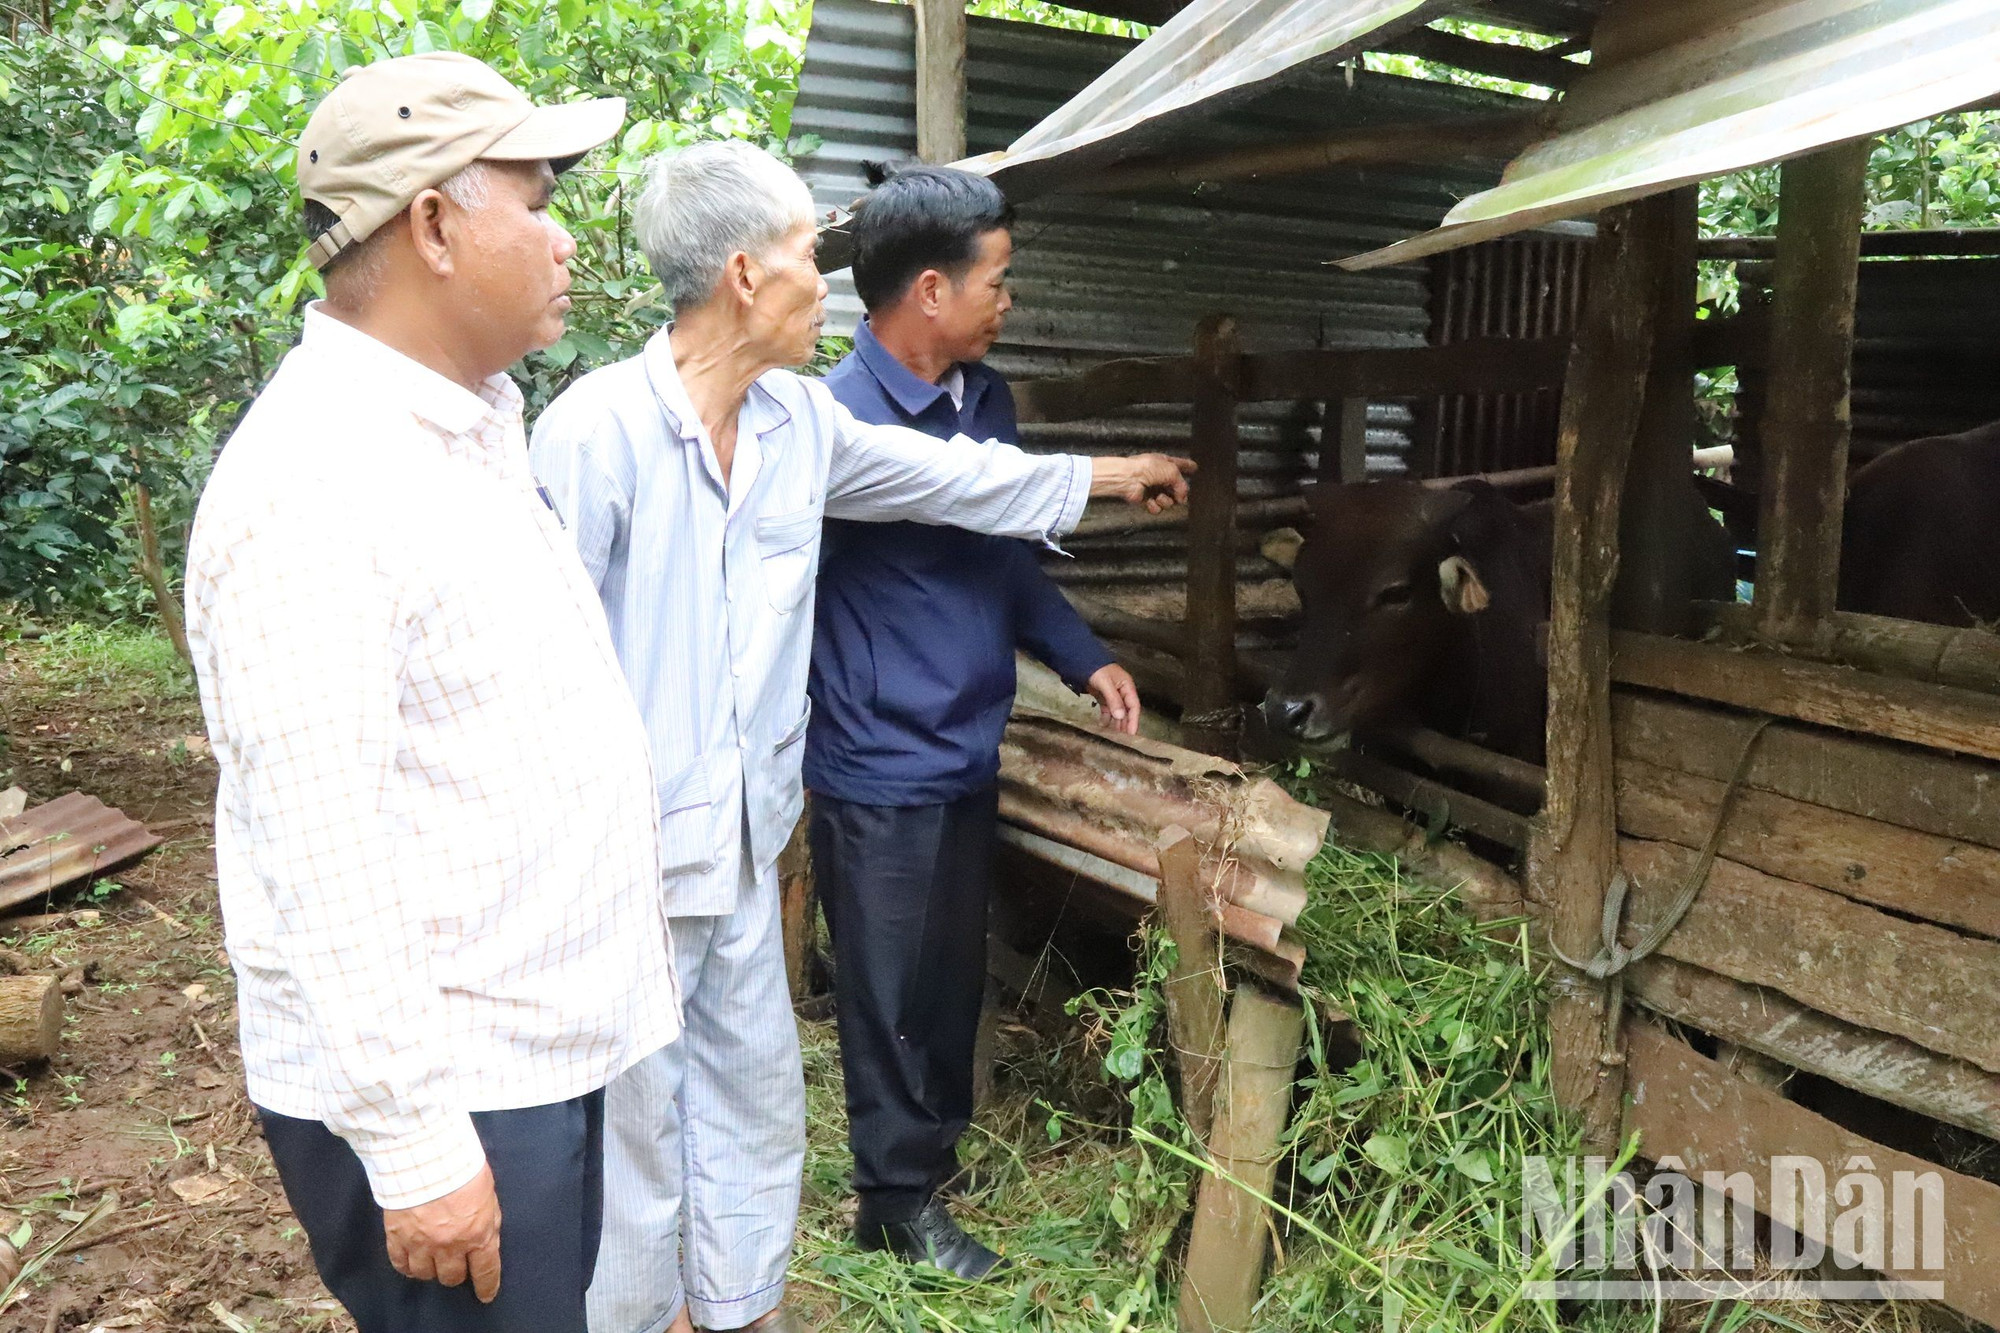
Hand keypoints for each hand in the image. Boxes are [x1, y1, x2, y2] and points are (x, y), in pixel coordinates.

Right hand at [383, 1164, 502, 1302]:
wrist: (425, 1153)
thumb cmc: (461, 1167)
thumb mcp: (488, 1193)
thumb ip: (487, 1219)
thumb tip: (486, 1236)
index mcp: (478, 1234)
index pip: (486, 1271)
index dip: (486, 1286)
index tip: (485, 1295)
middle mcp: (450, 1245)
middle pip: (452, 1277)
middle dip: (457, 1274)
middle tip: (456, 1265)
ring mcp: (421, 1244)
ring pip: (425, 1275)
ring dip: (431, 1270)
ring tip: (433, 1260)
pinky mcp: (397, 1237)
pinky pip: (400, 1264)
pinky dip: (407, 1266)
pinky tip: (411, 1262)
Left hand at [1087, 663, 1140, 734]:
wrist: (1082, 661)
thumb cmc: (1096, 669)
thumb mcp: (1105, 684)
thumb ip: (1113, 699)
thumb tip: (1120, 716)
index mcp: (1127, 686)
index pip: (1134, 706)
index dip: (1134, 720)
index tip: (1132, 733)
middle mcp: (1122, 692)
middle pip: (1126, 711)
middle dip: (1125, 724)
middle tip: (1124, 739)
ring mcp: (1113, 695)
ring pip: (1117, 712)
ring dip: (1116, 723)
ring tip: (1115, 735)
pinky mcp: (1103, 697)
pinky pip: (1107, 710)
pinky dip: (1106, 718)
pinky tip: (1103, 725)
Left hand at [1090, 454, 1196, 513]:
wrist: (1128, 478)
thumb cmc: (1147, 468)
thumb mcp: (1172, 471)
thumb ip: (1182, 484)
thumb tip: (1183, 498)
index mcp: (1165, 463)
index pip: (1180, 464)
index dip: (1188, 466)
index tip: (1194, 467)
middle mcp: (1159, 476)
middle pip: (1176, 487)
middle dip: (1178, 493)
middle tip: (1179, 496)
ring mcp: (1153, 488)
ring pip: (1169, 501)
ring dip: (1166, 500)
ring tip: (1159, 496)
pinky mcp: (1146, 500)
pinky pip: (1157, 508)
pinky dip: (1155, 506)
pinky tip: (1151, 501)